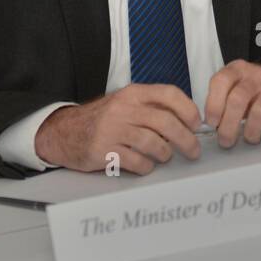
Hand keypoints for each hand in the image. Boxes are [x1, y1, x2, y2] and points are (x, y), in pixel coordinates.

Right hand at [35, 83, 202, 174]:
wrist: (64, 132)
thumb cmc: (102, 119)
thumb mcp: (126, 103)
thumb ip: (152, 107)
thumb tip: (186, 121)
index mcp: (133, 93)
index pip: (169, 94)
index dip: (188, 109)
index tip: (196, 123)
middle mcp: (124, 109)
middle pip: (166, 123)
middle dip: (186, 139)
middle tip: (193, 150)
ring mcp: (113, 130)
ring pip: (154, 144)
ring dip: (165, 154)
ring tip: (165, 156)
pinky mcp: (104, 151)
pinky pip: (137, 162)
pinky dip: (146, 167)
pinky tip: (145, 165)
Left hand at [203, 60, 260, 148]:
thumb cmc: (258, 90)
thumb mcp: (238, 85)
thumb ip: (222, 99)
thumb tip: (208, 125)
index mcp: (238, 70)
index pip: (221, 82)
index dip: (213, 104)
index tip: (212, 123)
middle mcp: (257, 75)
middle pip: (238, 100)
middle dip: (228, 126)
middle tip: (226, 141)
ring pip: (258, 112)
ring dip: (250, 132)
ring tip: (249, 138)